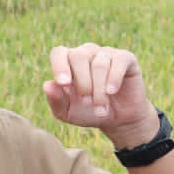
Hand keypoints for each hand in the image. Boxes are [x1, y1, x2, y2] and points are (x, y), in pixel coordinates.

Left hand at [43, 44, 160, 147]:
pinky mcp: (126, 59)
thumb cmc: (89, 113)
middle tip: (87, 102)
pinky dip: (114, 78)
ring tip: (101, 108)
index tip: (64, 84)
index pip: (59, 53)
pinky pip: (119, 61)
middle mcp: (87, 53)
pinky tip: (111, 92)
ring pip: (99, 63)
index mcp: (69, 62)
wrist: (119, 120)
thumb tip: (47, 85)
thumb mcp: (68, 113)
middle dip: (82, 83)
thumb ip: (56, 100)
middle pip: (79, 56)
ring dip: (99, 90)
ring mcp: (106, 53)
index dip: (59, 66)